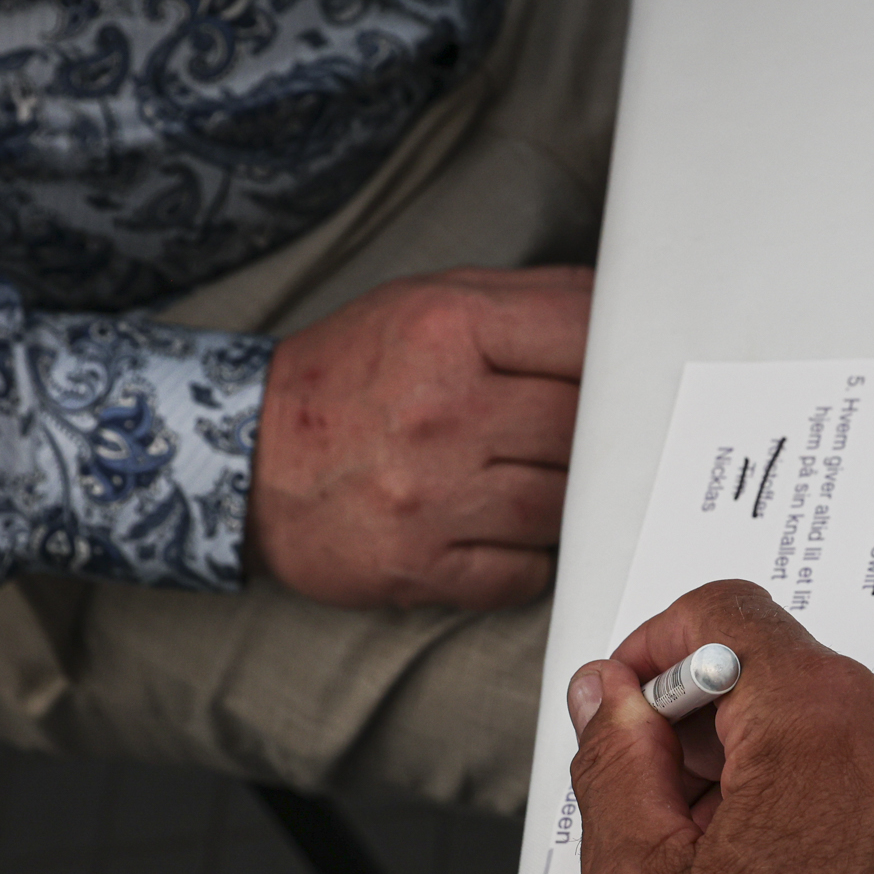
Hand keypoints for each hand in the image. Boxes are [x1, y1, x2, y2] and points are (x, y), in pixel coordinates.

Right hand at [248, 265, 591, 609]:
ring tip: (532, 476)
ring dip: (567, 498)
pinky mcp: (421, 569)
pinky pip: (527, 573)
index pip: (586, 340)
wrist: (244, 460)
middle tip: (579, 434)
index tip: (629, 375)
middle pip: (584, 430)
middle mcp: (440, 413)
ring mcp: (431, 498)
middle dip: (597, 434)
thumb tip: (625, 310)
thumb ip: (533, 300)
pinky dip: (531, 556)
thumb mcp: (430, 303)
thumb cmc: (353, 377)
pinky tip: (504, 529)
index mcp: (446, 330)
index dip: (623, 361)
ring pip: (565, 505)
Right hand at [566, 581, 873, 873]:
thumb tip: (607, 698)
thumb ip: (612, 767)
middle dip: (729, 739)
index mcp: (824, 719)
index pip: (725, 613)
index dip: (659, 653)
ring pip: (861, 734)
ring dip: (808, 782)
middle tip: (701, 841)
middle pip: (795, 679)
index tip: (638, 705)